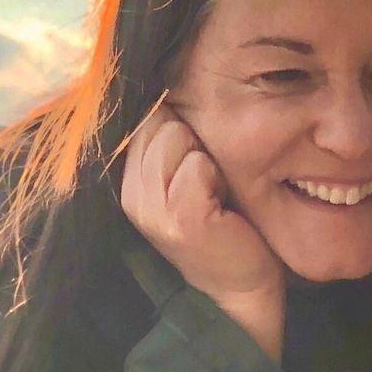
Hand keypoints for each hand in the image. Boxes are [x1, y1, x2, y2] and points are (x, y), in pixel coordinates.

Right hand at [119, 98, 283, 360]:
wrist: (243, 290)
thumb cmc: (224, 230)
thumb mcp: (187, 180)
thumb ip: (170, 143)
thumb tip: (169, 81)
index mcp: (128, 181)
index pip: (145, 115)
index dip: (179, 127)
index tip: (198, 165)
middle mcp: (131, 193)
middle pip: (160, 120)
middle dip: (194, 142)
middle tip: (210, 185)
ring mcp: (152, 206)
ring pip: (176, 136)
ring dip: (208, 159)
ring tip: (215, 194)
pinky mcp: (180, 216)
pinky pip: (198, 163)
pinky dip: (217, 178)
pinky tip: (221, 206)